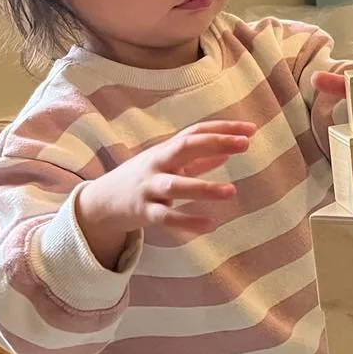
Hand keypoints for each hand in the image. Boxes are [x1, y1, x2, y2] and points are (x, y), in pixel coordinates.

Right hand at [77, 120, 256, 266]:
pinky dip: (188, 222)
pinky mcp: (144, 212)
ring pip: (176, 186)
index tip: (251, 129)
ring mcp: (149, 188)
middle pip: (185, 147)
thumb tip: (228, 150)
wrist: (102, 202)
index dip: (223, 129)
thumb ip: (198, 159)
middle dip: (215, 142)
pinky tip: (211, 225)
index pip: (196, 132)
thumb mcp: (168, 164)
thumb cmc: (144, 178)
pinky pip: (166, 218)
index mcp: (166, 149)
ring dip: (204, 188)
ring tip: (231, 191)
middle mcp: (157, 164)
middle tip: (245, 144)